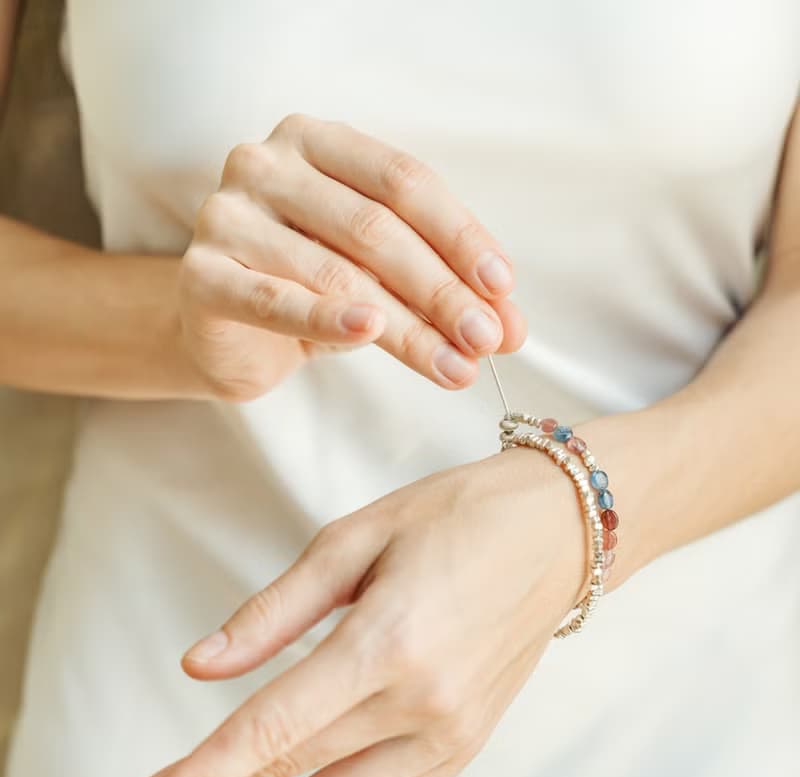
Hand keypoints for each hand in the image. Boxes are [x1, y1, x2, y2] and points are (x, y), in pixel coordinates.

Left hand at [114, 446, 586, 776]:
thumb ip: (274, 610)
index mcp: (386, 640)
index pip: (275, 727)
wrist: (564, 533)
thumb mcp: (357, 537)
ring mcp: (449, 734)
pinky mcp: (465, 747)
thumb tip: (199, 667)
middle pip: (295, 773)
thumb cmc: (458, 516)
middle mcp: (421, 702)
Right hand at [177, 112, 526, 400]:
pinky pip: (274, 300)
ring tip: (454, 365)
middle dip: (442, 290)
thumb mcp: (380, 276)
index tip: (502, 287)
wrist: (221, 331)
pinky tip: (369, 332)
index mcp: (318, 142)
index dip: (460, 235)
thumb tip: (510, 326)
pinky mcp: (201, 275)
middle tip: (486, 338)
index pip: (404, 181)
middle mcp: (267, 164)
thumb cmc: (306, 289)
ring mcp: (228, 216)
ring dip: (406, 327)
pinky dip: (325, 319)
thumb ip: (441, 287)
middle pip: (375, 227)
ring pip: (336, 272)